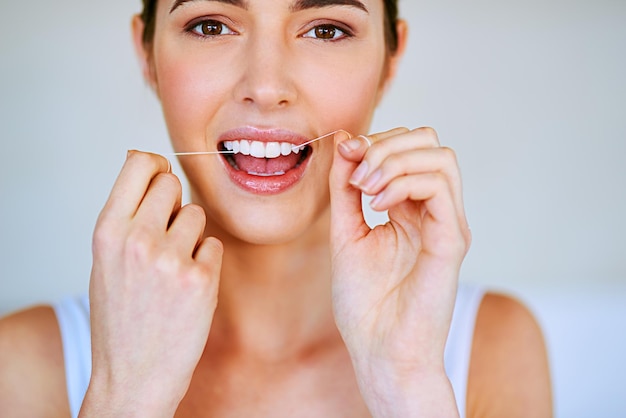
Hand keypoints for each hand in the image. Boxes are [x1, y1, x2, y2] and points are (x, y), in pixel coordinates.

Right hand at [81, 151, 222, 416]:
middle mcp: (137, 239)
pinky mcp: (201, 279)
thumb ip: (127, 215)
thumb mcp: (105, 261)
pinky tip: (187, 286)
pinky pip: (213, 245)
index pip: (139, 163)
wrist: (133, 374)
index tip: (159, 177)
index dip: (154, 166)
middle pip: (172, 183)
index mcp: (107, 231)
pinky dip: (205, 261)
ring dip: (190, 235)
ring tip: (172, 267)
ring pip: (197, 214)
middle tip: (165, 235)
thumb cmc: (120, 318)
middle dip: (172, 203)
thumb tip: (152, 166)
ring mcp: (171, 259)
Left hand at [329, 128, 470, 416]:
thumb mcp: (346, 232)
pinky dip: (404, 183)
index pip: (409, 148)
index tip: (345, 154)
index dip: (376, 141)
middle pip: (429, 143)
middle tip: (357, 174)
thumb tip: (345, 141)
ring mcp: (447, 225)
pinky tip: (377, 205)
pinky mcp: (451, 241)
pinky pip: (439, 188)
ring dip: (394, 161)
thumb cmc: (365, 303)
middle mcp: (434, 212)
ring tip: (365, 189)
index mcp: (411, 209)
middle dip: (386, 145)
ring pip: (440, 158)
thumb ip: (346, 189)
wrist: (378, 350)